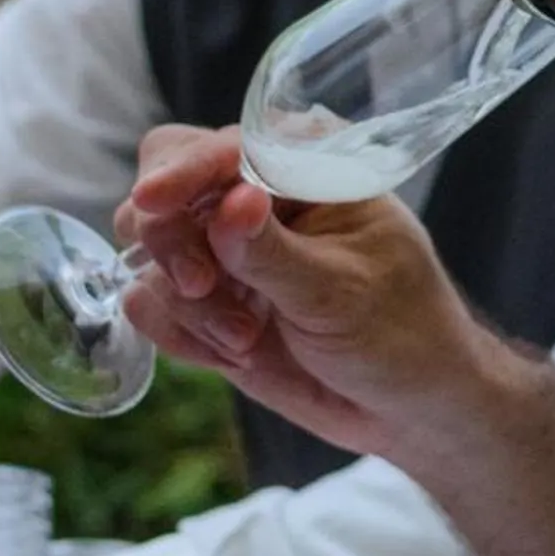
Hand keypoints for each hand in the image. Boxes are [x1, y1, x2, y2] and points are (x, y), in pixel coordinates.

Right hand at [119, 125, 497, 464]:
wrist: (404, 408)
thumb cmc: (399, 333)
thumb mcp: (339, 293)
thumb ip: (273, 252)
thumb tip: (230, 201)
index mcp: (306, 166)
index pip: (223, 147)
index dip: (182, 170)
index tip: (152, 203)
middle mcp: (258, 196)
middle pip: (165, 190)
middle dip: (175, 245)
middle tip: (205, 288)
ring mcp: (226, 249)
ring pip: (152, 253)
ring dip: (187, 304)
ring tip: (244, 339)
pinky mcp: (208, 300)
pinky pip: (150, 302)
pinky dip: (180, 333)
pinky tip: (231, 353)